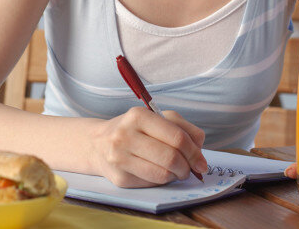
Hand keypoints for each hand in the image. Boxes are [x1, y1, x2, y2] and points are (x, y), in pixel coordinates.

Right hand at [89, 106, 207, 187]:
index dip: (194, 152)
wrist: (97, 144)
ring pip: (162, 174)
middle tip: (191, 169)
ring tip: (177, 171)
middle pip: (171, 157)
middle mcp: (125, 135)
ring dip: (176, 175)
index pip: (176, 137)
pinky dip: (162, 180)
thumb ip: (182, 127)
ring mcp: (119, 158)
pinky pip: (152, 183)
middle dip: (187, 166)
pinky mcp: (119, 178)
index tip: (201, 161)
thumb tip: (200, 148)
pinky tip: (159, 173)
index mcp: (138, 116)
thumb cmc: (133, 130)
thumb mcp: (156, 118)